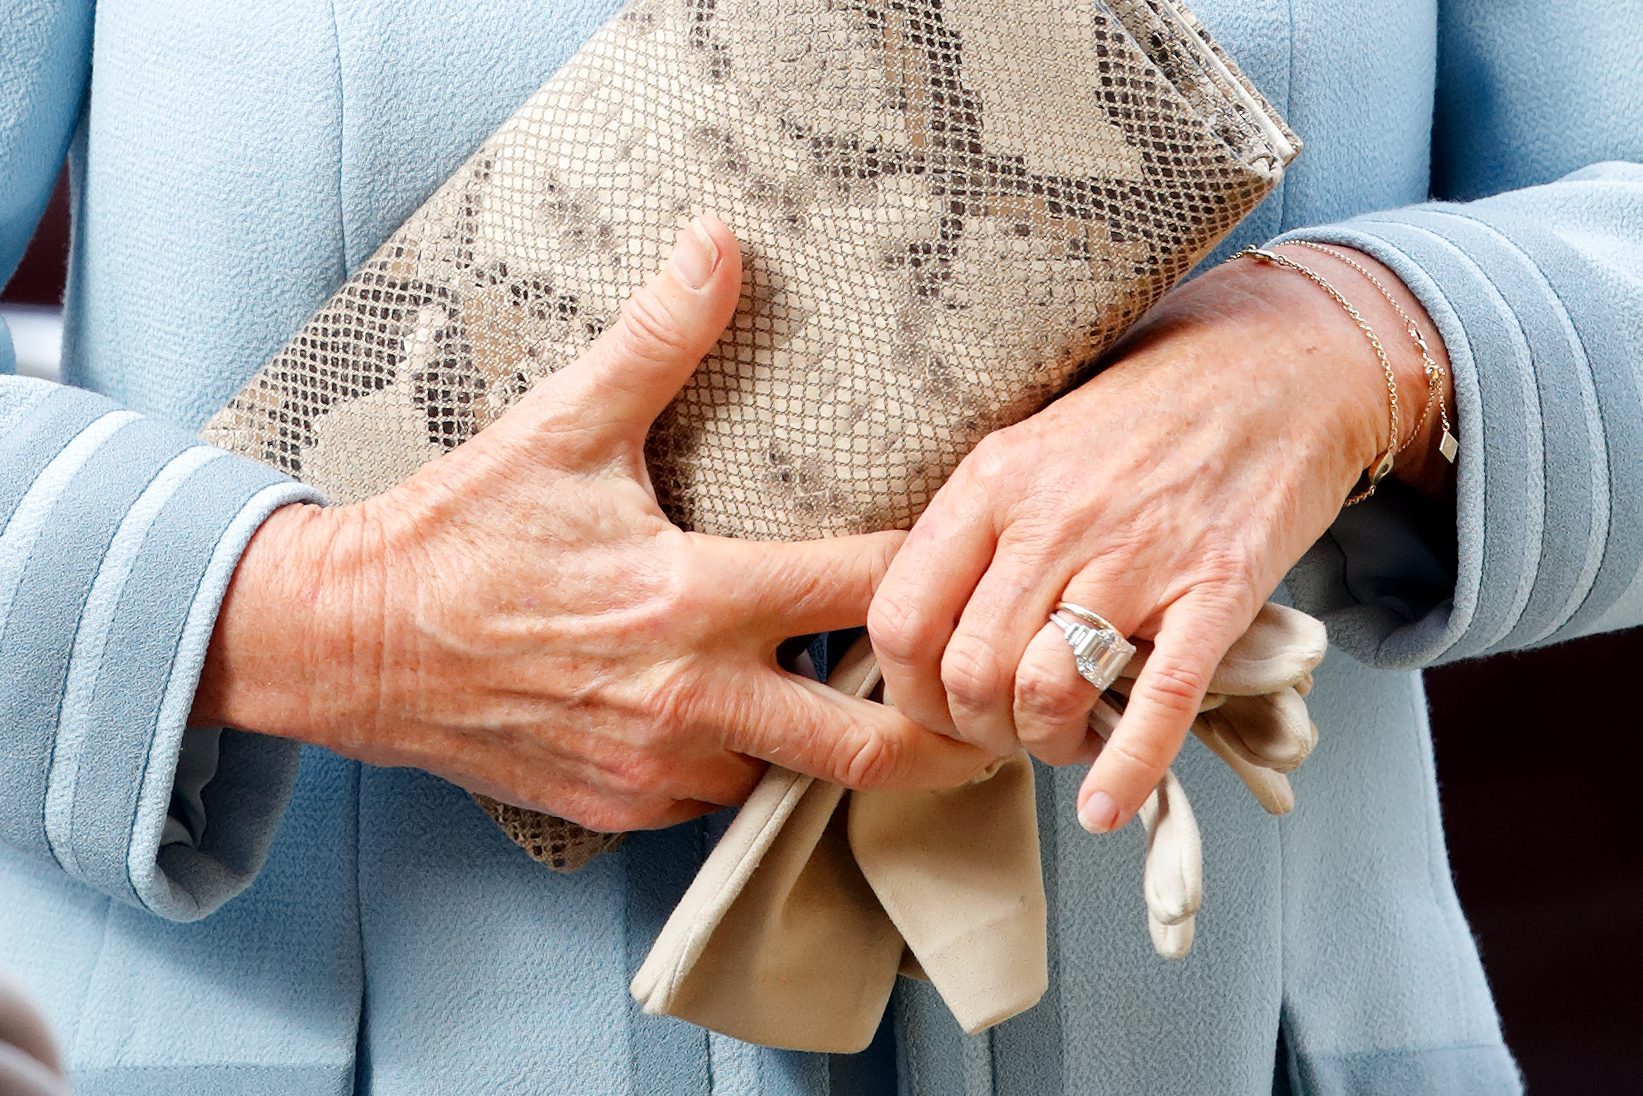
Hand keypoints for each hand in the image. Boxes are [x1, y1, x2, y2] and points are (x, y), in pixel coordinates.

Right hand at [193, 216, 988, 830]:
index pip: (865, 591)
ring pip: (790, 779)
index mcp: (694, 598)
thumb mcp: (562, 426)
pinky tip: (734, 714)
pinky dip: (742, 765)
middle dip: (933, 731)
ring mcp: (655, 766)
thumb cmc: (460, 535)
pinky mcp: (619, 806)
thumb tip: (717, 243)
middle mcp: (690, 698)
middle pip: (865, 747)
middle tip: (965, 695)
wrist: (350, 643)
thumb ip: (656, 340)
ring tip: (839, 689)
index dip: (931, 574)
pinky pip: (716, 803)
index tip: (961, 562)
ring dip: (822, 740)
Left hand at [866, 243, 1453, 832]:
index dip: (907, 689)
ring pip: (1044, 694)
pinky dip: (1125, 770)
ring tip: (1063, 740)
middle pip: (968, 673)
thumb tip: (926, 630)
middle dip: (976, 731)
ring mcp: (1137, 557)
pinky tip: (1104, 806)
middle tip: (1004, 734)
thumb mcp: (1031, 447)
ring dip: (1045, 745)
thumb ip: (976, 530)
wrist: (1278, 367)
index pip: (901, 617)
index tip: (935, 706)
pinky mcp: (1217, 590)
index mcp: (991, 482)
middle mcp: (1053, 521)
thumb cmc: (1145, 414)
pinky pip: (1158, 702)